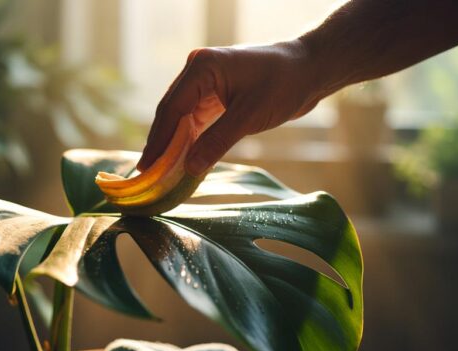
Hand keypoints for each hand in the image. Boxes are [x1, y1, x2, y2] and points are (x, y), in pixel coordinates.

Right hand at [137, 40, 324, 175]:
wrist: (311, 70)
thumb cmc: (284, 84)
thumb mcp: (250, 116)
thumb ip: (217, 142)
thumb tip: (189, 168)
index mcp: (202, 68)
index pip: (172, 109)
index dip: (158, 141)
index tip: (146, 168)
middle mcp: (199, 72)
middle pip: (171, 113)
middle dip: (160, 144)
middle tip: (146, 175)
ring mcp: (206, 83)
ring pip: (182, 118)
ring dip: (174, 144)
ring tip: (160, 173)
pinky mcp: (217, 95)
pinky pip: (196, 120)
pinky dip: (190, 140)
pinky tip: (183, 160)